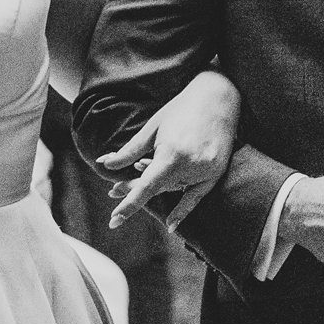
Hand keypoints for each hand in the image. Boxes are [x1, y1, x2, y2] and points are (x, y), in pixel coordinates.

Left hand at [99, 70, 240, 229]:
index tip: (114, 220)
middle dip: (133, 189)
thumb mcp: (152, 128)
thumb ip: (130, 150)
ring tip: (136, 173)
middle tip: (113, 191)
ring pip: (173, 189)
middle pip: (157, 189)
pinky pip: (195, 197)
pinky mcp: (215, 173)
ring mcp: (205, 171)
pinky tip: (171, 226)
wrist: (218, 97)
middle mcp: (190, 166)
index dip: (128, 204)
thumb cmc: (181, 109)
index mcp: (171, 154)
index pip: (146, 187)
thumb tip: (105, 165)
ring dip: (155, 187)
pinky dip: (183, 211)